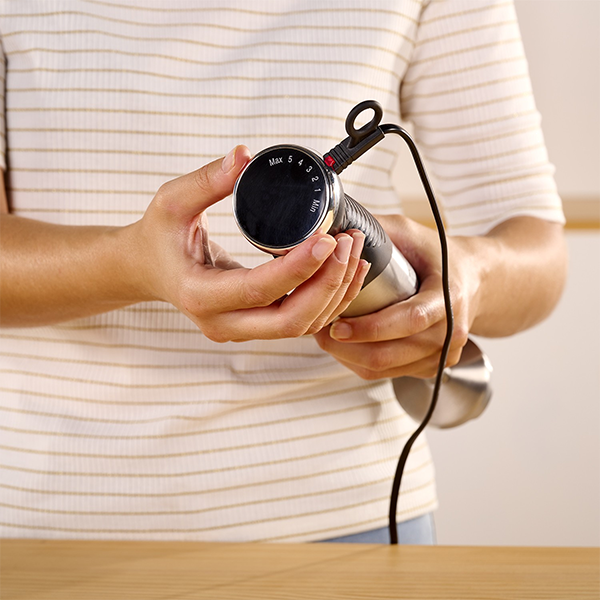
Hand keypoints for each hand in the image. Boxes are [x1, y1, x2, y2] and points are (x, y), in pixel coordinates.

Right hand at [129, 146, 369, 341]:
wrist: (147, 269)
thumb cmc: (158, 236)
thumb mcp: (171, 201)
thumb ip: (207, 180)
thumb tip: (244, 155)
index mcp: (199, 295)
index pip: (260, 289)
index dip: (299, 267)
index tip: (327, 238)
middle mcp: (222, 323)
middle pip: (290, 321)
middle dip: (328, 285)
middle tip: (346, 243)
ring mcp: (239, 330)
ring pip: (302, 326)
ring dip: (335, 292)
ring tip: (353, 250)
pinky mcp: (254, 326)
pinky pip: (300, 322)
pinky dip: (328, 300)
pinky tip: (345, 271)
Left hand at [313, 214, 481, 378]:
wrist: (475, 280)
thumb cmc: (440, 256)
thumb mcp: (411, 233)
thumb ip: (377, 229)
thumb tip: (336, 225)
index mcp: (448, 297)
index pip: (409, 320)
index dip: (370, 327)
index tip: (337, 325)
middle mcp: (450, 332)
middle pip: (391, 353)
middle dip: (348, 347)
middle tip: (320, 332)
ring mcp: (443, 354)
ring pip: (386, 369)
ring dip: (349, 357)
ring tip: (326, 338)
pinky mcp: (432, 366)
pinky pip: (390, 375)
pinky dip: (362, 364)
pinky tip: (347, 348)